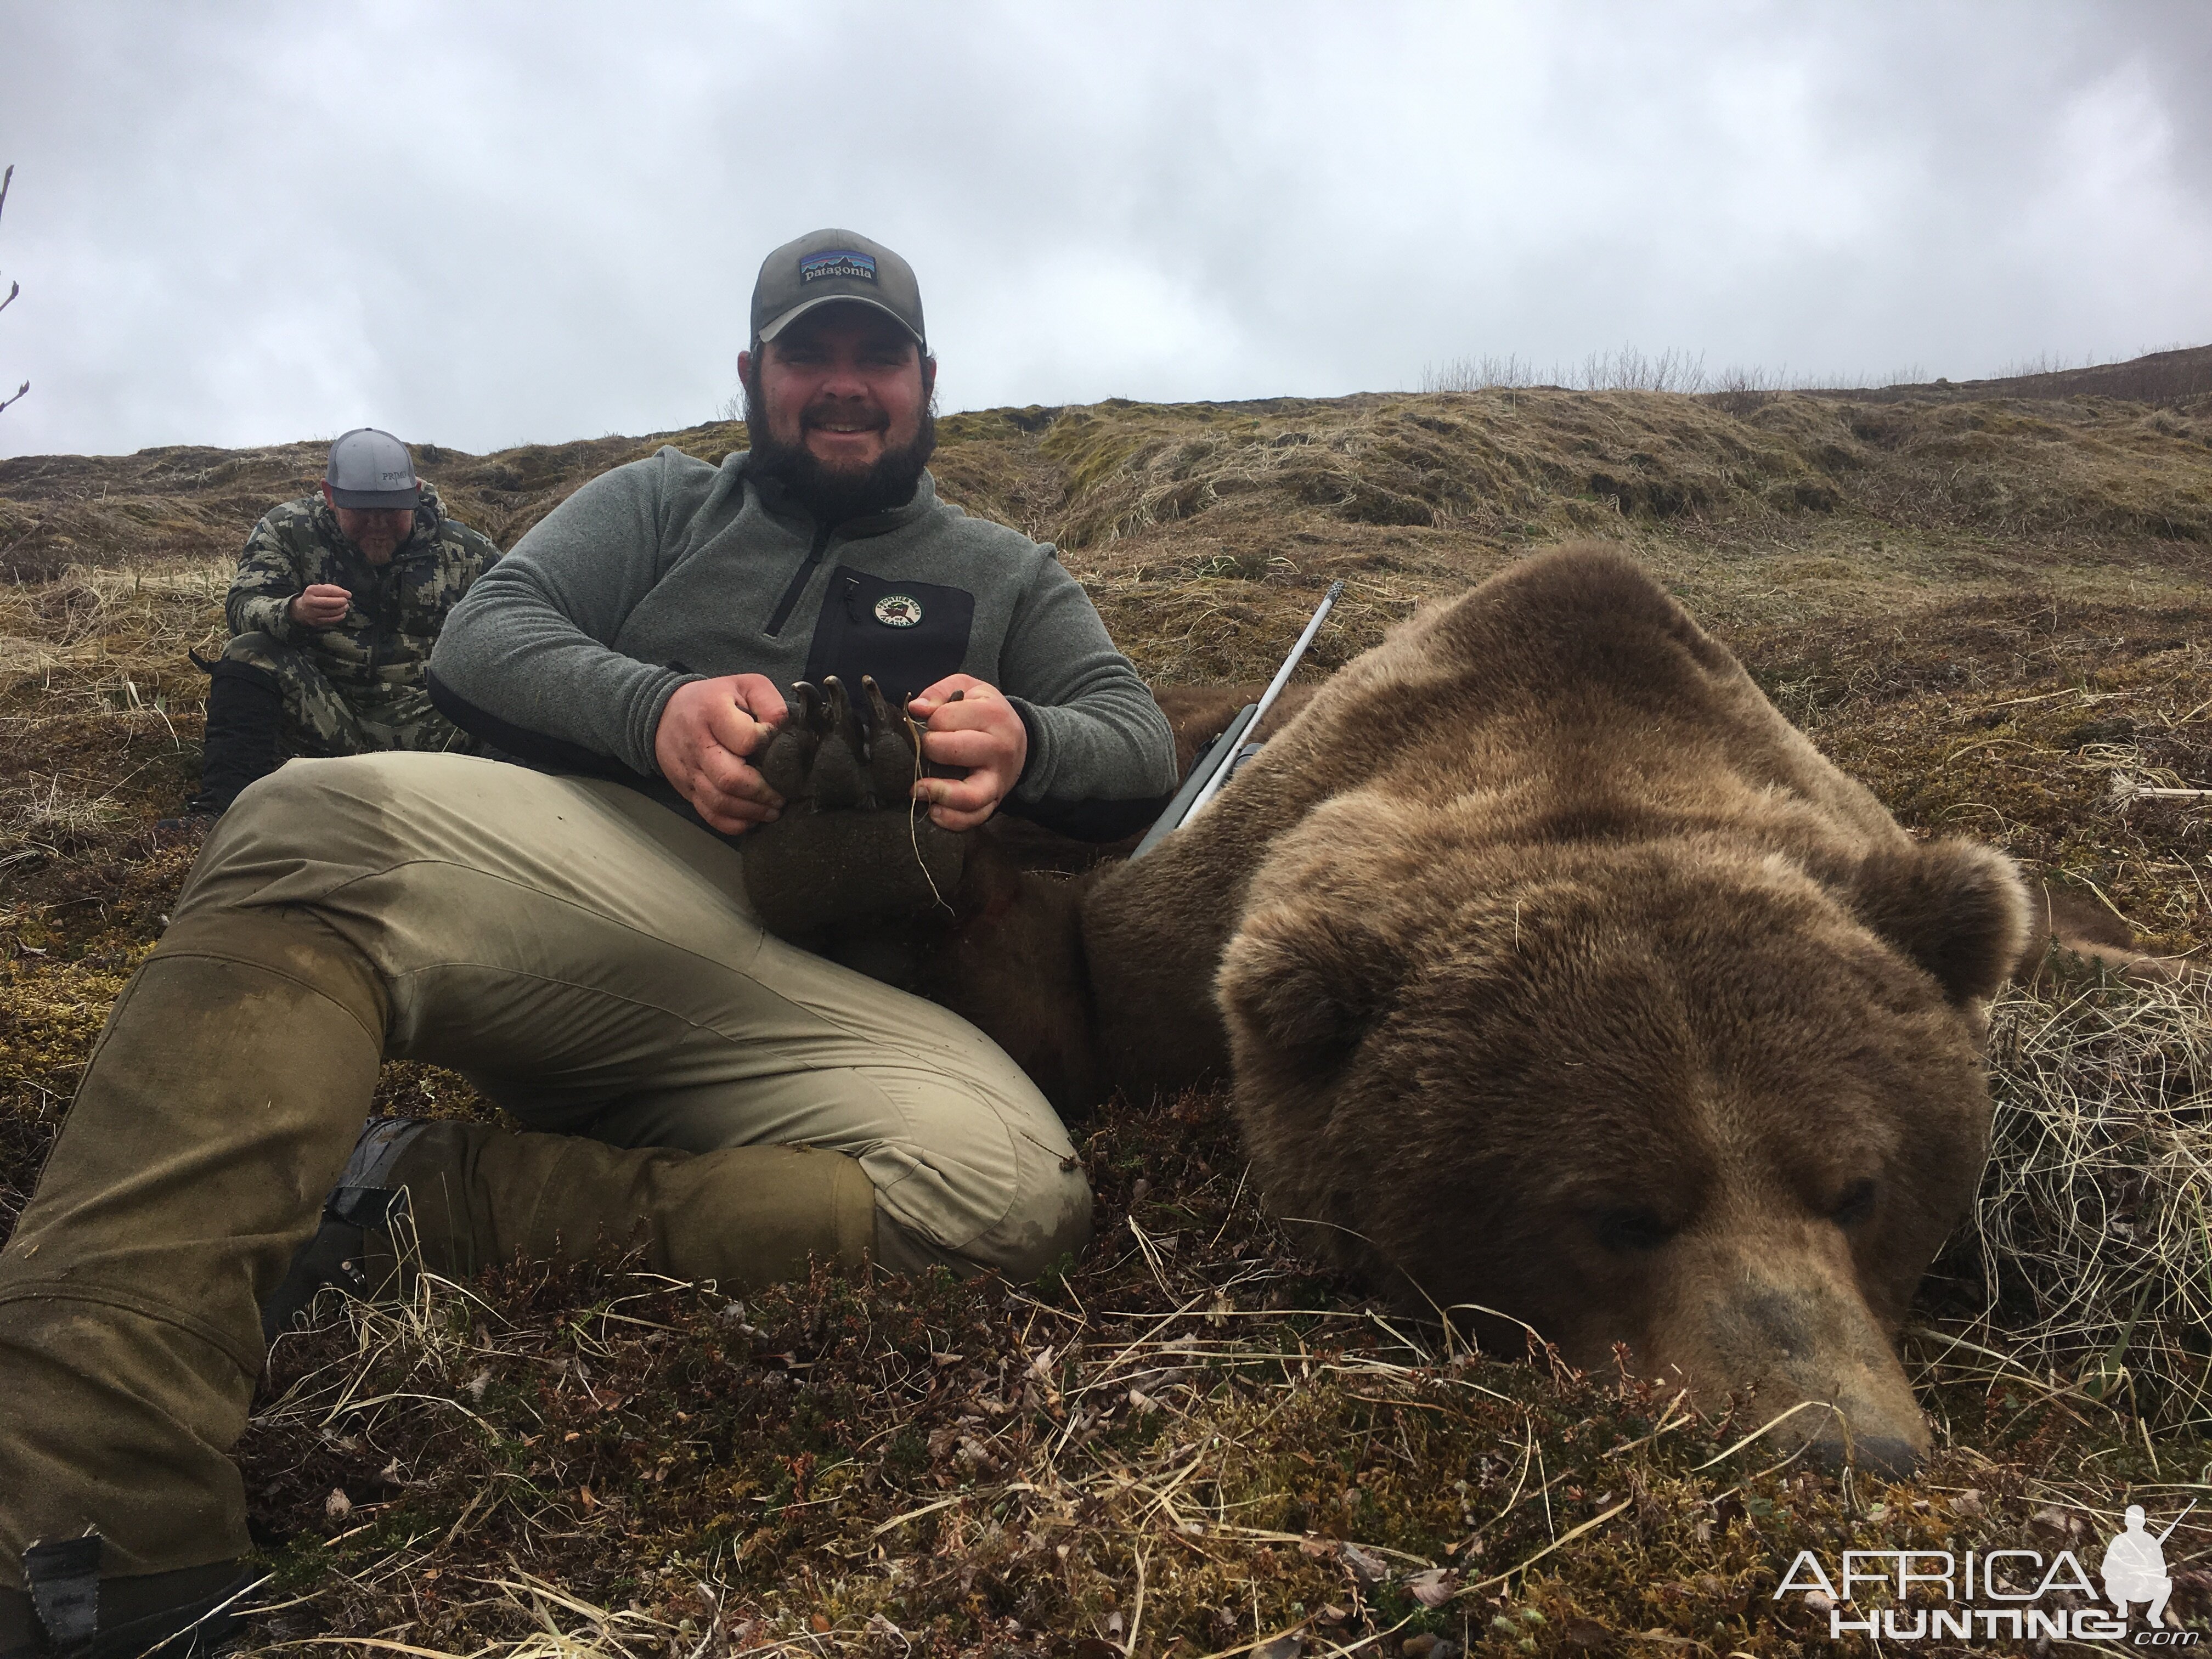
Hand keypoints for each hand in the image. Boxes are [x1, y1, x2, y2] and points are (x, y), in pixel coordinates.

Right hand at [288, 583, 351, 627]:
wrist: (302, 609)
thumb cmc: (316, 596)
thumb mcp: (321, 589)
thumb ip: (333, 589)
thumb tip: (347, 594)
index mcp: (311, 590)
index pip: (328, 591)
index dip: (341, 593)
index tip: (349, 594)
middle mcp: (309, 602)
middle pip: (329, 603)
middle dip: (341, 602)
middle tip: (346, 602)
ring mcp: (311, 613)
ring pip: (331, 612)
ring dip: (341, 610)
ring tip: (345, 607)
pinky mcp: (315, 622)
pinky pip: (330, 620)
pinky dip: (339, 617)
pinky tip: (342, 614)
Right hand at [654, 674, 788, 833]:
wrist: (664, 713)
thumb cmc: (713, 700)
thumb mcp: (743, 685)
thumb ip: (768, 701)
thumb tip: (783, 726)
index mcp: (713, 712)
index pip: (746, 739)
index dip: (768, 746)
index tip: (780, 748)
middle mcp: (698, 744)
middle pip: (730, 779)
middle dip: (762, 792)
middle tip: (783, 795)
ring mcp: (690, 770)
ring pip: (720, 802)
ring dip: (752, 811)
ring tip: (773, 810)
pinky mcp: (687, 789)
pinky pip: (709, 814)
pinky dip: (733, 823)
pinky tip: (751, 819)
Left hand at [906, 675, 1027, 830]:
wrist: (1020, 740)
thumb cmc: (986, 713)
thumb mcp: (969, 689)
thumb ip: (940, 692)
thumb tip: (915, 708)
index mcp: (993, 715)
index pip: (945, 719)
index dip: (931, 721)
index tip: (934, 723)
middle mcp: (999, 749)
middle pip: (955, 751)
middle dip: (930, 749)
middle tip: (925, 748)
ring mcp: (998, 779)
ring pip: (969, 796)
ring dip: (938, 793)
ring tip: (917, 789)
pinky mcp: (994, 801)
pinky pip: (973, 819)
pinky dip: (951, 820)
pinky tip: (934, 810)